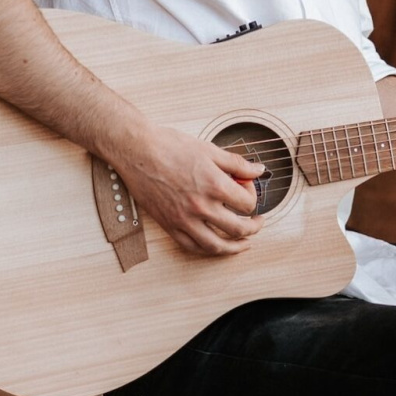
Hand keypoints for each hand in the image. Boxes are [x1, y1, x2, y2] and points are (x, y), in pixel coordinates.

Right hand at [114, 127, 264, 255]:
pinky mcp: (169, 226)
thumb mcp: (210, 150)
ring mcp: (184, 219)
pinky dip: (208, 249)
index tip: (246, 189)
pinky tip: (215, 245)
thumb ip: (237, 164)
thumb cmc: (170, 146)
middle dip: (253, 227)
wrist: (137, 151)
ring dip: (235, 247)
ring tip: (244, 243)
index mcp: (215, 185)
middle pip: (238, 229)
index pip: (247, 204)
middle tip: (257, 223)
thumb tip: (258, 170)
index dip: (252, 196)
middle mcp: (201, 206)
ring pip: (216, 245)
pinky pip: (192, 247)